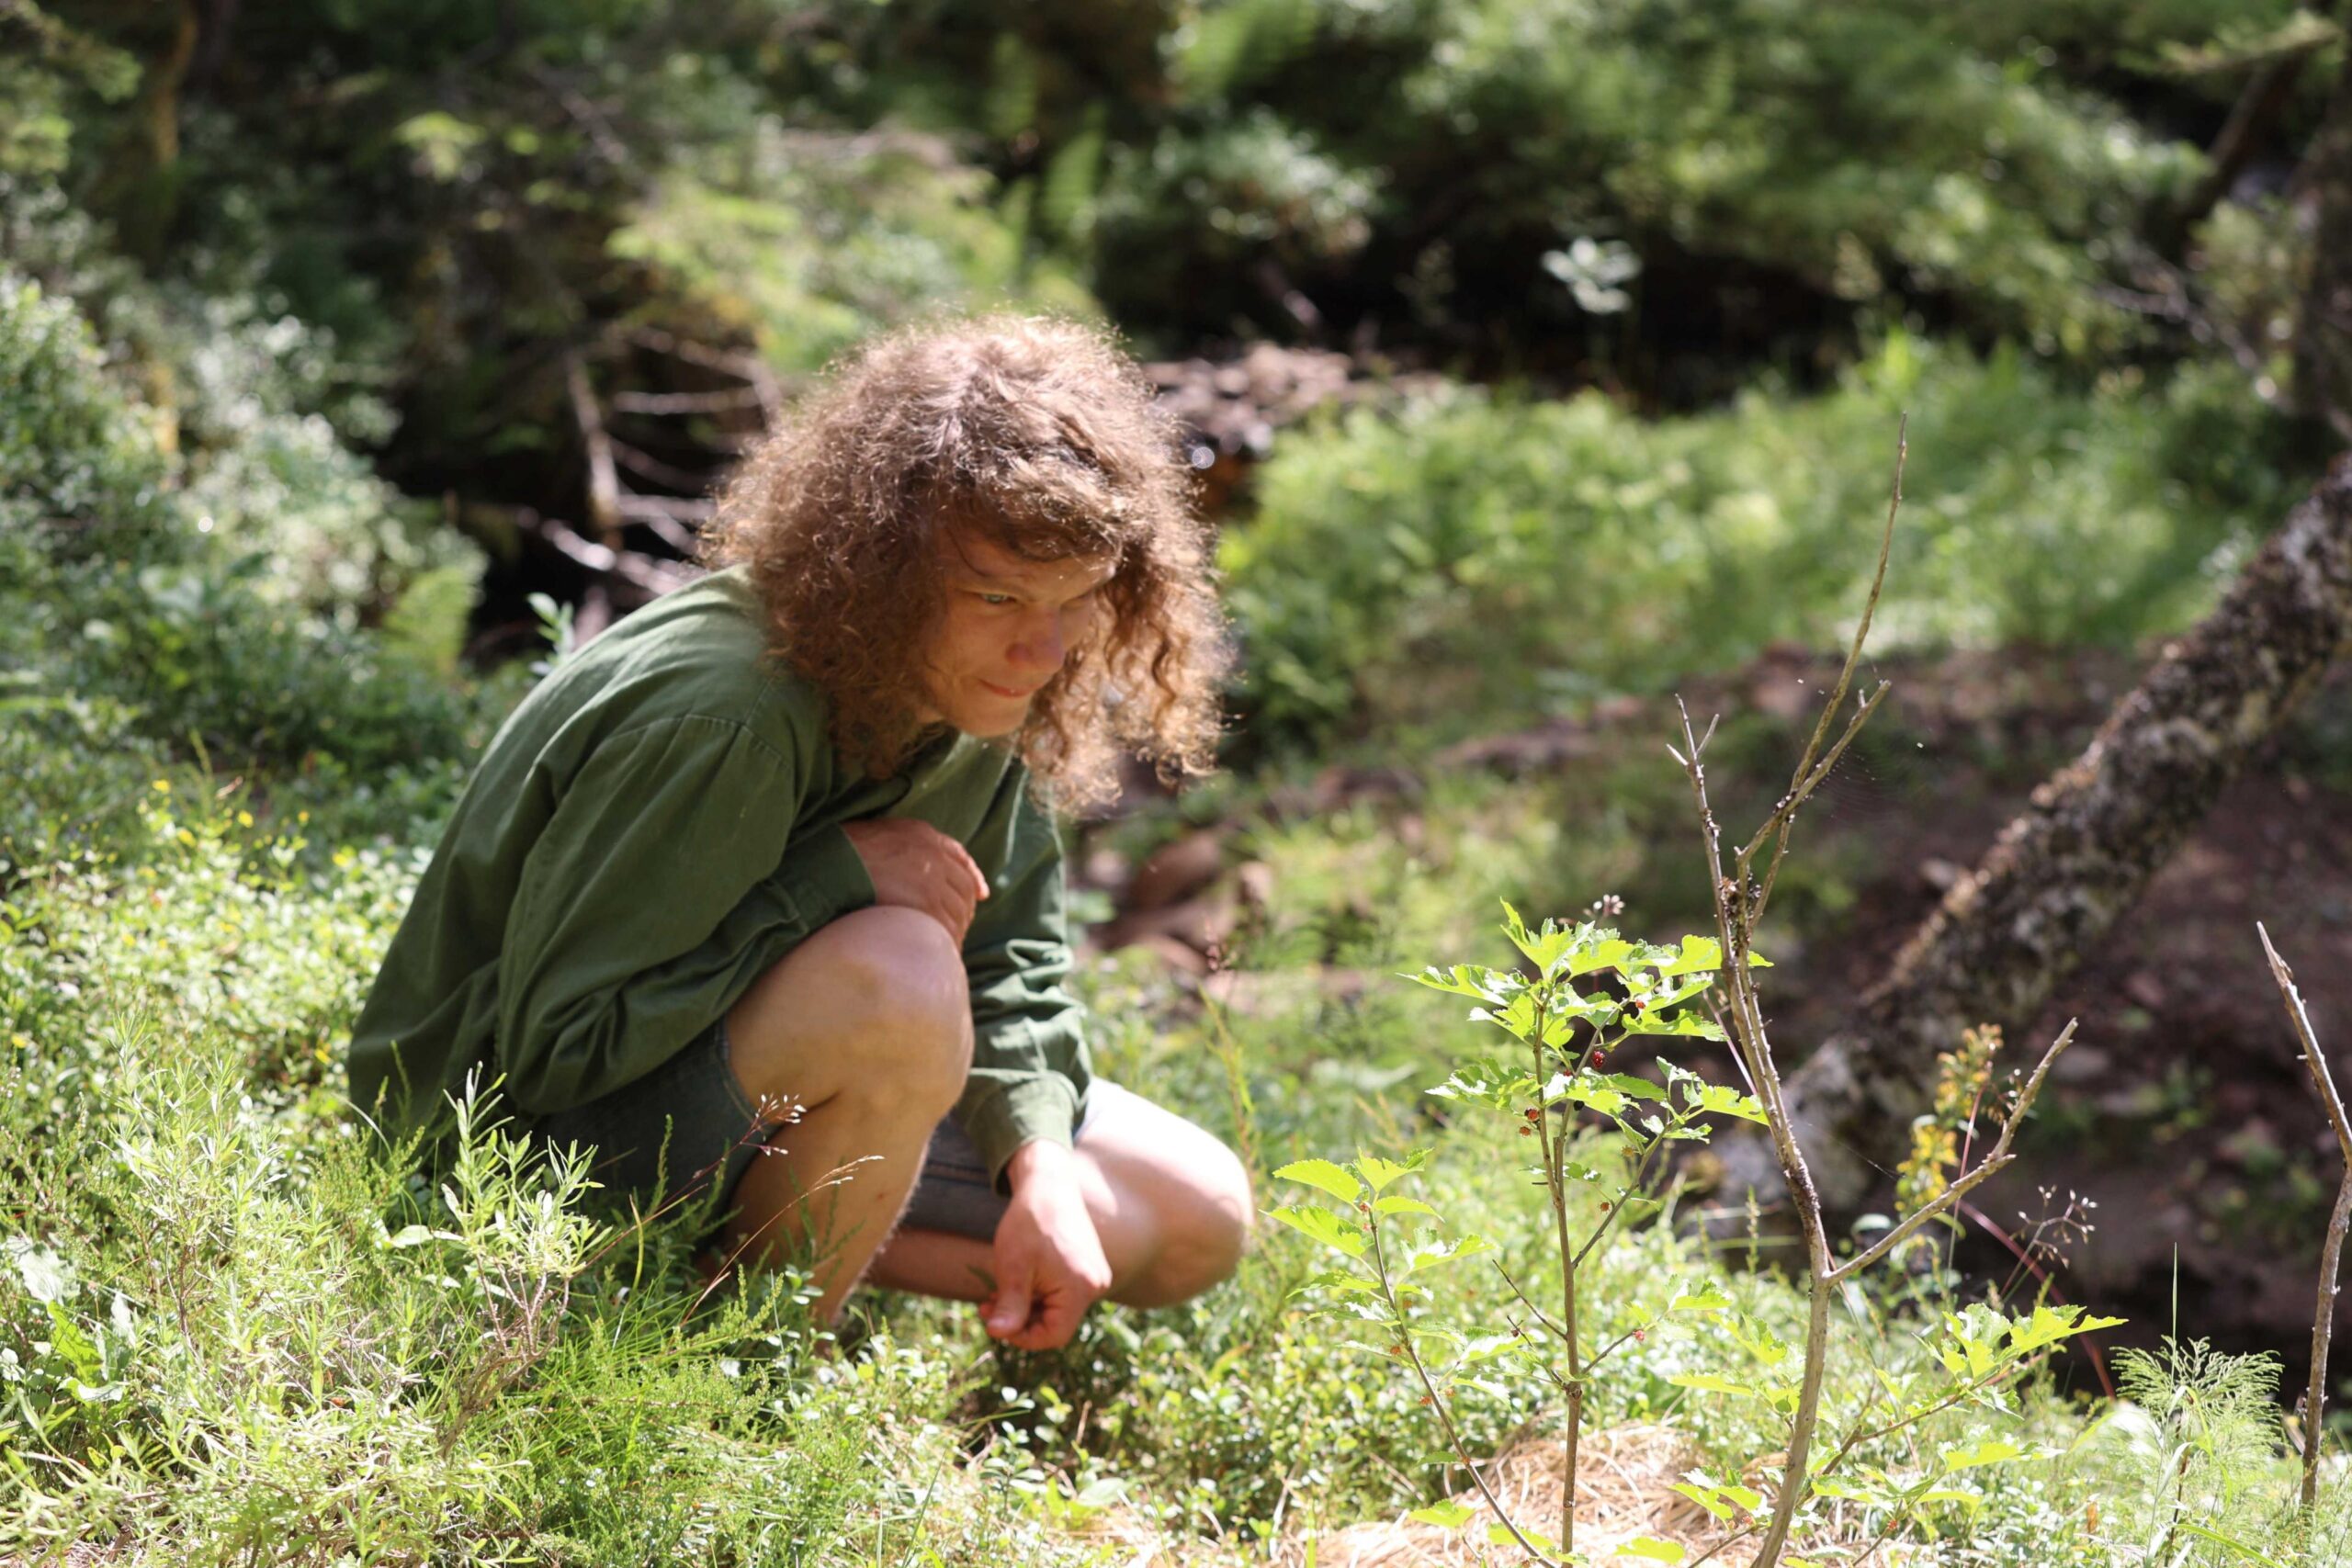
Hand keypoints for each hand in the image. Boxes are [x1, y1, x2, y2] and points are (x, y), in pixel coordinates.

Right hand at [841, 818, 989, 943]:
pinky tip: (940, 955)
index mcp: (920, 834)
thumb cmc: (836, 854)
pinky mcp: (925, 902)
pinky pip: (946, 928)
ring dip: (955, 930)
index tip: (980, 895)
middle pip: (963, 888)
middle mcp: (932, 853)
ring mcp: (931, 877)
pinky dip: (947, 943)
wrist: (826, 865)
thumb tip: (891, 864)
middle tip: (956, 931)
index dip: (972, 878)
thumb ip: (891, 845)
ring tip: (945, 948)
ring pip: (958, 910)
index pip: (958, 857)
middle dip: (963, 910)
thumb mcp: (870, 835)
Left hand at [983, 1141, 1111, 1349]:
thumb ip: (1009, 1307)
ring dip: (1026, 1306)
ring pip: (1056, 1308)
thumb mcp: (1013, 1268)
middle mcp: (1096, 1285)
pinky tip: (1018, 1280)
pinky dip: (1038, 1292)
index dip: (1022, 1337)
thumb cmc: (1029, 1223)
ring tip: (997, 1291)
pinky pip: (1062, 1292)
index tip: (995, 1323)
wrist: (1048, 1184)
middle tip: (987, 1306)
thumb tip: (997, 1335)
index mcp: (1081, 1288)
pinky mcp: (1088, 1266)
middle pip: (1055, 1323)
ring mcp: (1094, 1275)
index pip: (1053, 1336)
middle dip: (1020, 1319)